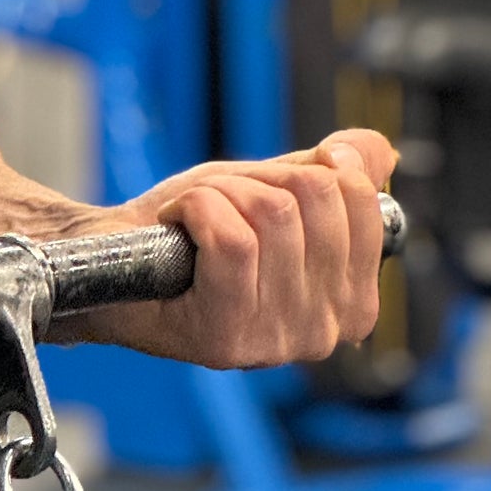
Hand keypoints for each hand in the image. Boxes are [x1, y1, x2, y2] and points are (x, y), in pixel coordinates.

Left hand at [81, 129, 396, 368]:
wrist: (111, 256)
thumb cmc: (190, 227)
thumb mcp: (268, 188)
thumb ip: (328, 174)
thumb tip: (378, 149)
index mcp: (351, 300)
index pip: (363, 200)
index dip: (310, 166)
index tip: (266, 184)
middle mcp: (326, 330)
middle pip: (316, 198)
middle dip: (255, 180)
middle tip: (220, 205)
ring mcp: (280, 341)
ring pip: (273, 214)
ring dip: (217, 193)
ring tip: (194, 219)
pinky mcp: (230, 338)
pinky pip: (231, 239)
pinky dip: (194, 208)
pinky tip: (178, 228)